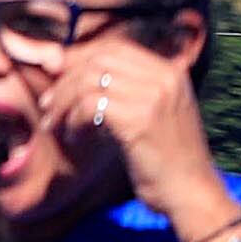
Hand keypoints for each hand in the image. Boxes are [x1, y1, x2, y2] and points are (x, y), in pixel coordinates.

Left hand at [45, 34, 223, 234]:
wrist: (191, 193)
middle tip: (49, 106)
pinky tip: (74, 138)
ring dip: (64, 104)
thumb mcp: (151, 116)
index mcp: (170, 71)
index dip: (79, 60)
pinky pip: (91, 106)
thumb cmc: (166, 161)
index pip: (114, 48)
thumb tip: (78, 77)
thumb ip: (124, 93)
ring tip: (56, 125)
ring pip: (90, 82)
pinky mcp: (140, 120)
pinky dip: (74, 120)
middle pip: (99, 60)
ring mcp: (154, 96)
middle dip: (67, 80)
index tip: (58, 80)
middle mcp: (165, 76)